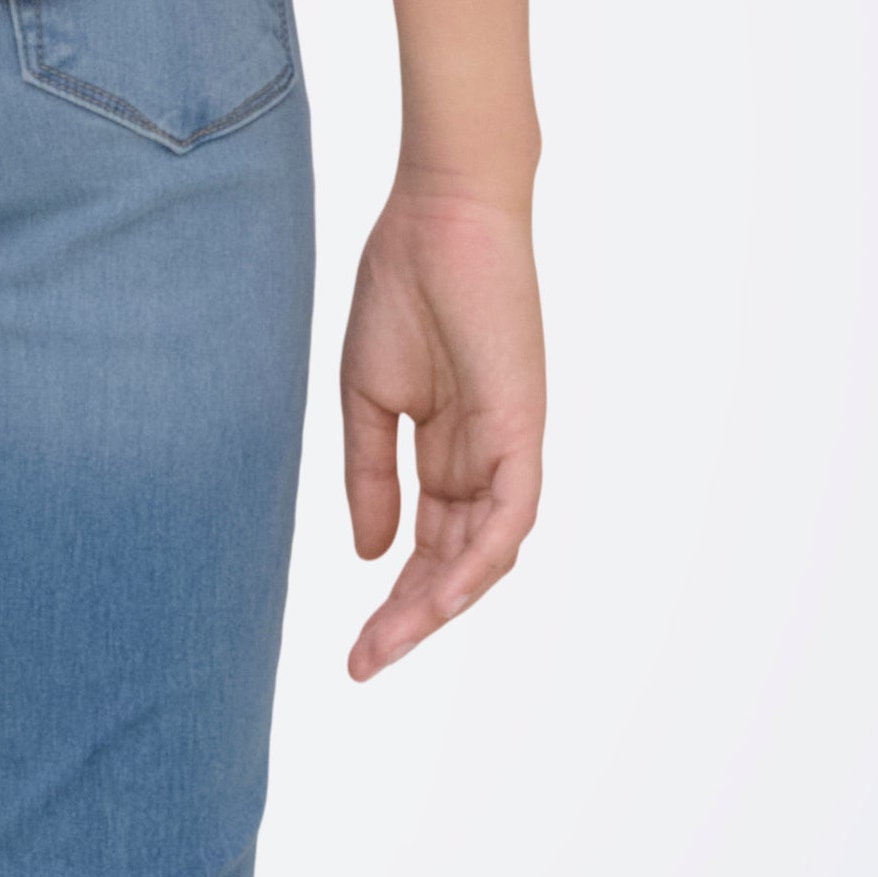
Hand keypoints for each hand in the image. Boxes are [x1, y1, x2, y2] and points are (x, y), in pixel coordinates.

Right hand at [335, 178, 544, 677]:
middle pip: (454, 562)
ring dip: (440, 603)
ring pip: (486, 551)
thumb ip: (371, 476)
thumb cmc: (402, 286)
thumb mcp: (368, 397)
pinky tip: (444, 595)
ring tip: (392, 642)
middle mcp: (484, 459)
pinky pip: (511, 511)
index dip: (393, 600)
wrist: (437, 213)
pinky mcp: (522, 425)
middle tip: (365, 663)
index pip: (425, 546)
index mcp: (446, 451)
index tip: (355, 650)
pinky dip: (481, 557)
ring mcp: (507, 445)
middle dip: (411, 618)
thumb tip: (370, 556)